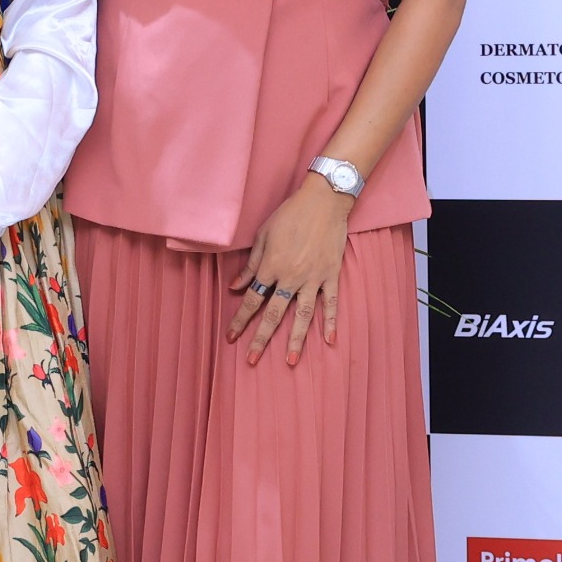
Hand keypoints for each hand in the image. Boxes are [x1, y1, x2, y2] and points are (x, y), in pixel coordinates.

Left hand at [228, 174, 351, 366]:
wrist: (323, 201)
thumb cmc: (289, 214)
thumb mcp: (263, 235)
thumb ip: (250, 264)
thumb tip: (235, 286)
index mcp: (270, 267)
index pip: (252, 300)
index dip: (240, 319)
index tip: (231, 337)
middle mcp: (290, 277)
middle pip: (273, 314)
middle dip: (261, 338)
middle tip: (251, 360)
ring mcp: (312, 278)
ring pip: (302, 315)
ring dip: (295, 339)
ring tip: (290, 360)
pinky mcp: (330, 275)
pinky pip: (330, 302)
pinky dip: (331, 321)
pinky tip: (329, 340)